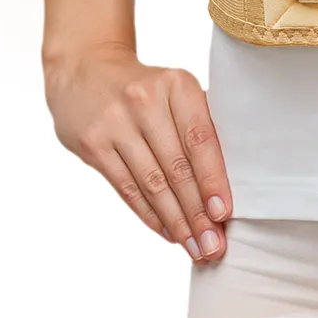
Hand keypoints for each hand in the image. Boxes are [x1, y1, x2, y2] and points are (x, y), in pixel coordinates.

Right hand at [46, 48, 231, 260]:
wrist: (84, 70)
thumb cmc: (145, 88)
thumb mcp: (175, 89)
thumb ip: (200, 124)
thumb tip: (232, 179)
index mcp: (176, 84)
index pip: (200, 139)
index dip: (213, 179)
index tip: (224, 214)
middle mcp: (145, 101)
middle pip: (177, 167)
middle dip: (198, 213)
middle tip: (213, 246)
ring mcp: (115, 124)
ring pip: (152, 184)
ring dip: (176, 221)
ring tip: (194, 247)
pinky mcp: (93, 144)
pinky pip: (127, 189)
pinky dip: (150, 215)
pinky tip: (168, 233)